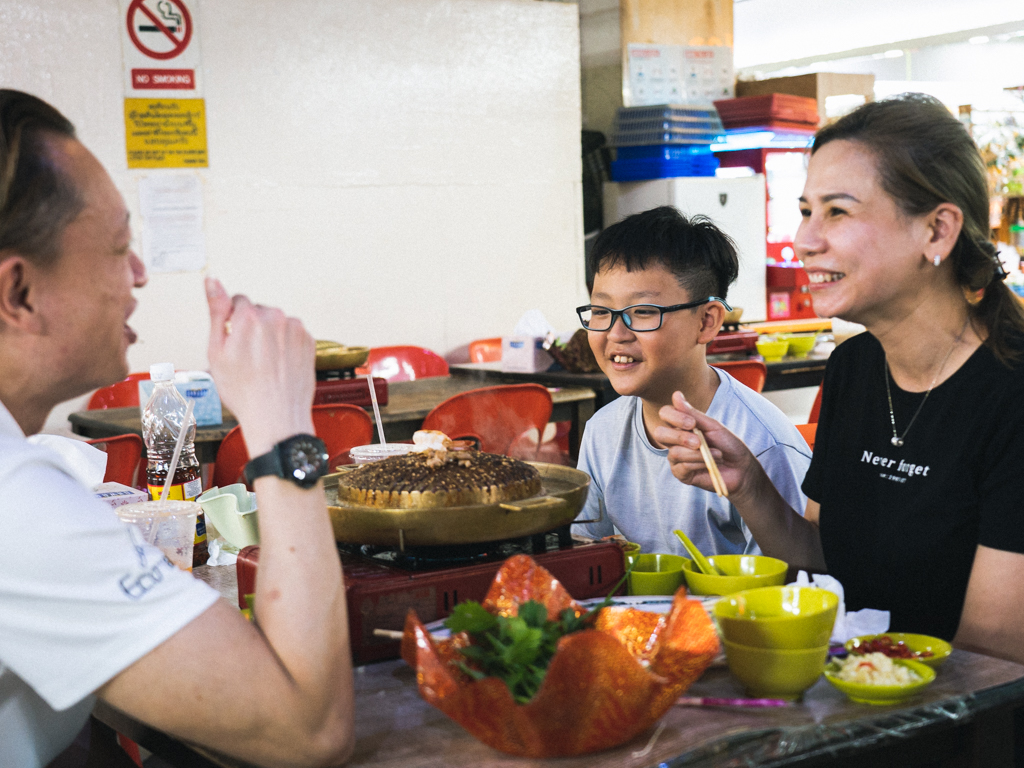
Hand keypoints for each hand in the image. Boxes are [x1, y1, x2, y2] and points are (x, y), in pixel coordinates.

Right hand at [206, 277, 315, 454]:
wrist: (277, 417)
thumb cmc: (245, 391)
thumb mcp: (217, 351)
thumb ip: (216, 311)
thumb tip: (212, 282)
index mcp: (250, 317)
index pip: (237, 301)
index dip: (232, 322)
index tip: (233, 341)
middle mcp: (276, 318)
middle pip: (259, 311)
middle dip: (252, 327)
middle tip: (248, 357)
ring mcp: (296, 330)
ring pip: (277, 323)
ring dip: (270, 336)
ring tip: (265, 364)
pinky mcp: (309, 341)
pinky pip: (292, 335)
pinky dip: (286, 345)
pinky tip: (279, 365)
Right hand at [654, 391, 759, 500]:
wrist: (741, 467)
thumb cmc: (727, 444)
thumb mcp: (712, 426)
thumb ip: (692, 413)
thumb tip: (676, 395)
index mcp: (681, 425)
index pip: (665, 414)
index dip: (674, 417)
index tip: (692, 423)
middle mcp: (674, 440)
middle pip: (659, 433)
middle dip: (680, 437)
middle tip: (699, 441)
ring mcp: (676, 458)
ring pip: (674, 452)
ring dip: (697, 453)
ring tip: (716, 454)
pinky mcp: (680, 473)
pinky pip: (682, 466)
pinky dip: (699, 463)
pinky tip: (711, 463)